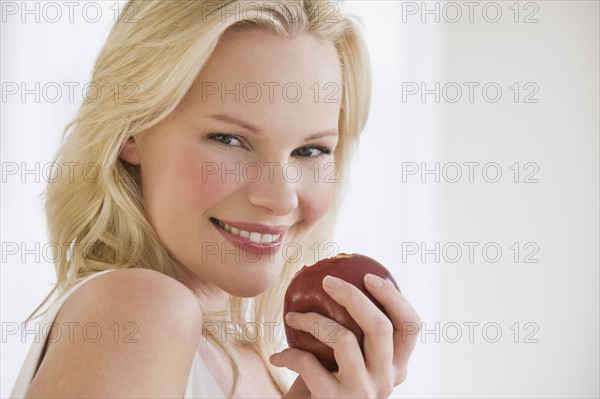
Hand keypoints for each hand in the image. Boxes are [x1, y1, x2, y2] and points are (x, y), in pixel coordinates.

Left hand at [270, 273, 420, 397]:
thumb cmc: (325, 383)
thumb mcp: (347, 358)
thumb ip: (353, 329)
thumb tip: (336, 278)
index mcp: (396, 366)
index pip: (410, 326)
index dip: (393, 297)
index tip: (367, 276)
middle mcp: (386, 380)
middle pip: (380, 326)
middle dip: (353, 296)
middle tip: (327, 281)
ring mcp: (363, 392)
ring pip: (345, 339)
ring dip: (313, 321)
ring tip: (292, 316)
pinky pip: (310, 364)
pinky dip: (290, 355)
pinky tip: (278, 357)